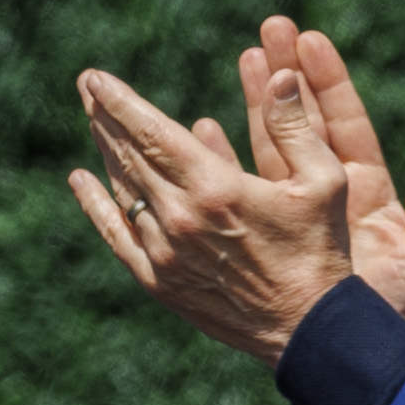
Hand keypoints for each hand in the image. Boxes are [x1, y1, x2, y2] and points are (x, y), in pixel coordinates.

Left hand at [69, 58, 364, 364]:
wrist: (309, 329)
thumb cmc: (320, 251)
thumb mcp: (323, 182)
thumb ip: (295, 127)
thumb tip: (283, 75)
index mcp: (214, 189)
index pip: (151, 133)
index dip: (120, 102)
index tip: (95, 77)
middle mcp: (179, 218)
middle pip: (129, 156)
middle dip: (104, 116)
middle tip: (86, 86)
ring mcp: (164, 252)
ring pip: (122, 189)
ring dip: (105, 151)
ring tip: (93, 120)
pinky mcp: (159, 281)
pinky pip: (116, 236)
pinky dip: (95, 204)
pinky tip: (81, 180)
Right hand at [247, 17, 404, 331]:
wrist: (357, 361)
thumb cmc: (398, 315)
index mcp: (367, 193)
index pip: (343, 124)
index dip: (326, 80)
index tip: (309, 38)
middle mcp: (328, 197)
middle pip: (302, 123)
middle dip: (286, 74)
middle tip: (270, 27)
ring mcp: (294, 216)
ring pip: (269, 147)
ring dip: (255, 104)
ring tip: (243, 58)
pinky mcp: (264, 237)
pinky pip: (237, 191)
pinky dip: (219, 161)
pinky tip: (199, 130)